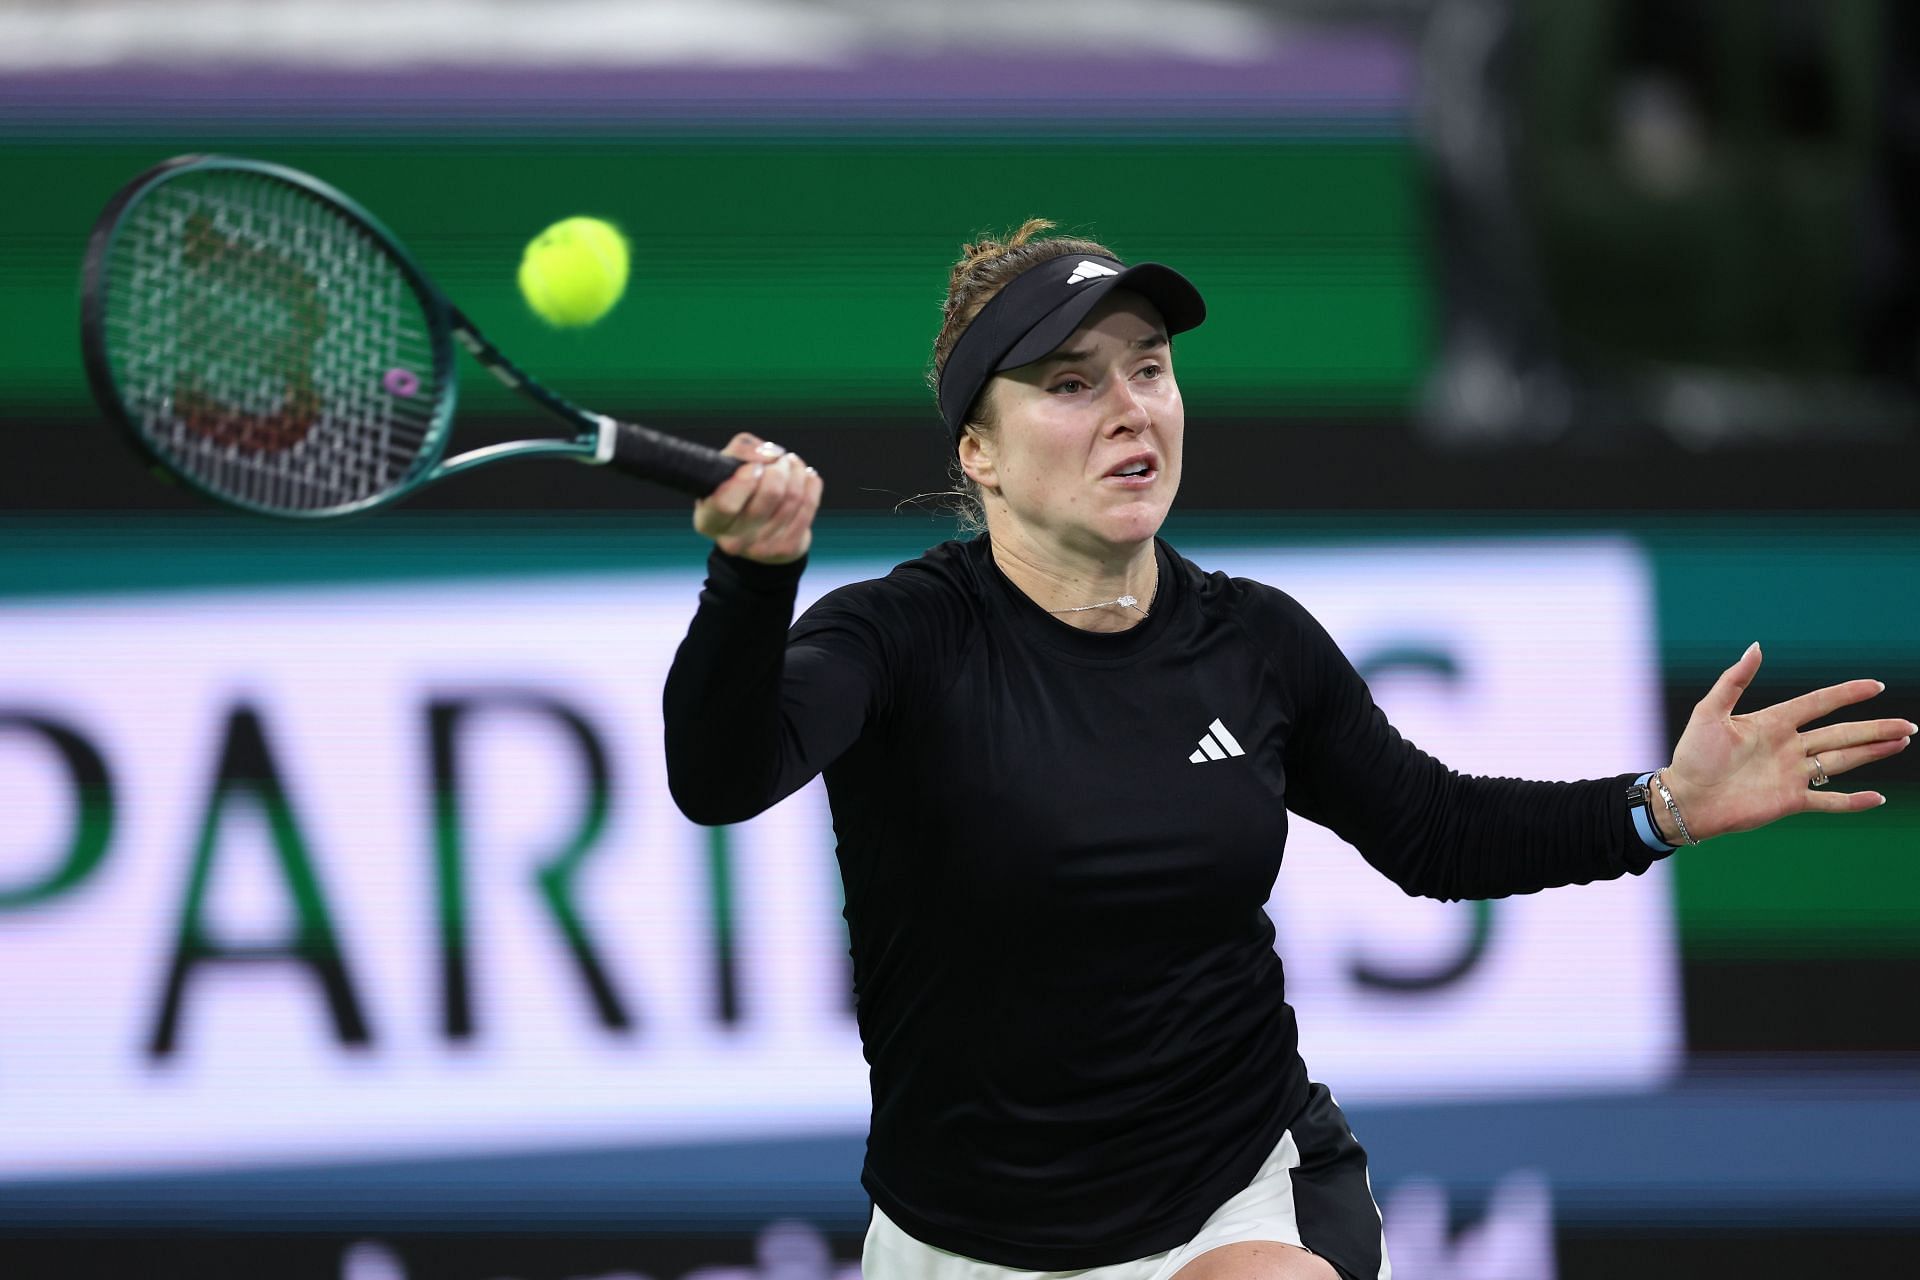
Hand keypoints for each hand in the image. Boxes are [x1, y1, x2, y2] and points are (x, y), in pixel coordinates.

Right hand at [693, 433, 822, 564]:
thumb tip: (771, 454)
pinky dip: (810, 484)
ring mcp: (761, 549)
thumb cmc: (736, 490)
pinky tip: (805, 477)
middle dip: (779, 467)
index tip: (755, 466)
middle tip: (778, 460)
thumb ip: (741, 450)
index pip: (726, 504)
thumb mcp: (725, 467)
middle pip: (770, 493)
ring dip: (796, 471)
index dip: (745, 479)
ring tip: (791, 464)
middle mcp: (733, 541)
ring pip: (792, 497)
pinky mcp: (787, 549)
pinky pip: (809, 505)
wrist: (754, 529)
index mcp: (709, 521)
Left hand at [1659, 643, 1912, 841]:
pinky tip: (1878, 798)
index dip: (1846, 694)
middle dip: (1875, 729)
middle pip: (1841, 734)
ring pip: (1842, 760)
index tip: (1876, 685)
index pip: (1818, 703)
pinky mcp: (1790, 800)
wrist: (1685, 798)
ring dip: (1873, 752)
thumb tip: (1756, 646)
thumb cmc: (1692, 755)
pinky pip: (1828, 800)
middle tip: (1909, 725)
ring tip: (1901, 741)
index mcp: (1772, 723)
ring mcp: (1792, 774)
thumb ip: (1734, 680)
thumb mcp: (1710, 712)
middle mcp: (1788, 747)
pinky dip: (1852, 802)